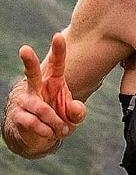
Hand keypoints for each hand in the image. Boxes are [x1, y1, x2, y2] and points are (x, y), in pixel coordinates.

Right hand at [8, 33, 85, 154]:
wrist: (42, 138)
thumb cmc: (60, 119)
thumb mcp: (75, 117)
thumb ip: (78, 112)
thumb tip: (76, 107)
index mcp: (54, 82)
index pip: (57, 64)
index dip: (58, 51)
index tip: (58, 36)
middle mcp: (38, 87)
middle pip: (32, 73)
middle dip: (29, 61)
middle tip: (24, 49)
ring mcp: (26, 100)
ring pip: (39, 107)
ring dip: (53, 121)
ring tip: (60, 128)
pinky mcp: (18, 115)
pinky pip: (33, 122)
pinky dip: (45, 130)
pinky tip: (49, 132)